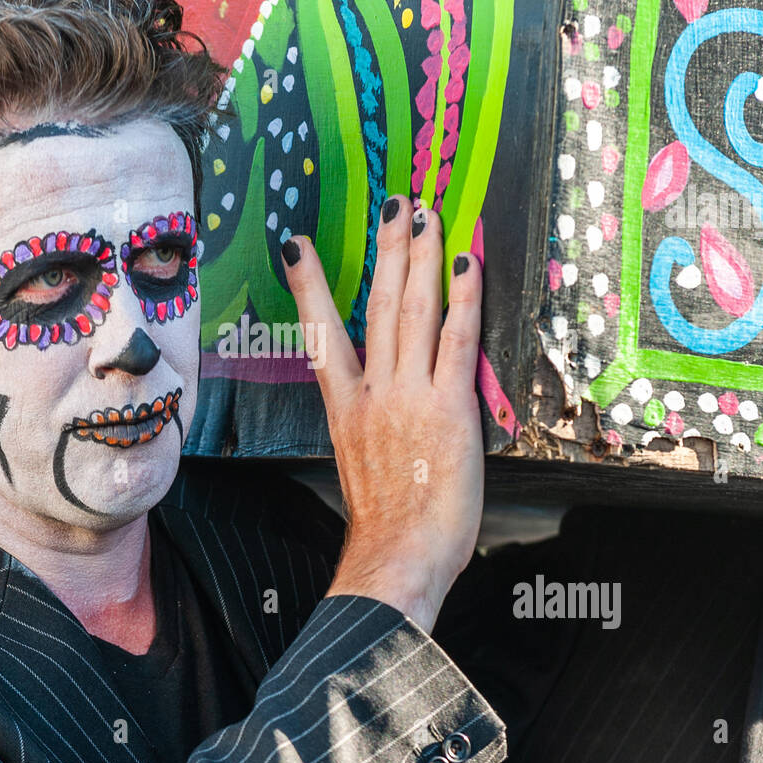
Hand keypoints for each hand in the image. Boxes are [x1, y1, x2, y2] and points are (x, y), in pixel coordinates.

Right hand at [282, 196, 483, 632]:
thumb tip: (385, 419)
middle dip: (385, 250)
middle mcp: (373, 392)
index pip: (322, 336)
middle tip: (394, 205)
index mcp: (346, 409)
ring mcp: (408, 395)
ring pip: (412, 310)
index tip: (297, 249)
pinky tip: (466, 263)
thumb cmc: (386, 529)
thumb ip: (372, 432)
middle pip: (377, 305)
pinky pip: (456, 339)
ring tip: (424, 213)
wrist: (397, 557)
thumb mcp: (362, 471)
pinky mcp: (448, 406)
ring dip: (418, 256)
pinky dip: (462, 298)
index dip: (309, 288)